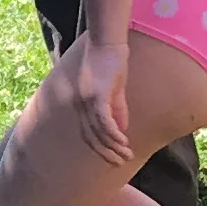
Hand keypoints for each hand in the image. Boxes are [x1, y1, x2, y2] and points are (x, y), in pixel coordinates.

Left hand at [75, 40, 131, 165]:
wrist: (108, 41)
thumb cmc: (111, 62)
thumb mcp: (115, 90)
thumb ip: (117, 109)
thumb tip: (121, 129)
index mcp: (83, 104)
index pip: (88, 132)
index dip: (100, 147)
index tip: (113, 158)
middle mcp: (81, 104)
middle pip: (90, 136)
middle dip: (105, 152)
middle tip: (119, 163)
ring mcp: (87, 99)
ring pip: (97, 131)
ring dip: (112, 146)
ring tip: (125, 156)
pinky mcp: (96, 94)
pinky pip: (103, 119)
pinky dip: (112, 132)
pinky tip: (122, 141)